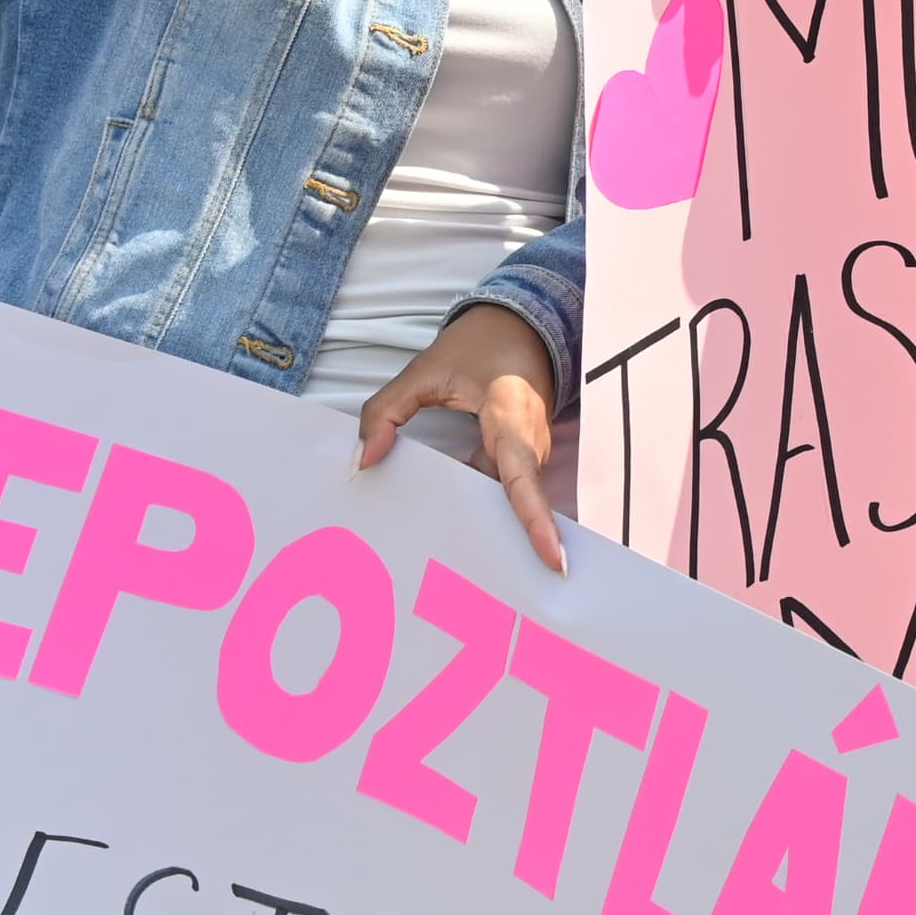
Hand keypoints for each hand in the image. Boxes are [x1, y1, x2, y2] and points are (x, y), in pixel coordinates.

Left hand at [359, 303, 564, 571]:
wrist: (523, 324)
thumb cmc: (478, 347)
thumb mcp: (424, 371)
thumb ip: (385, 412)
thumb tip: (362, 462)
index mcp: (511, 418)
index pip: (523, 478)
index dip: (536, 520)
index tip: (553, 559)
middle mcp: (530, 442)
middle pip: (513, 502)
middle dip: (498, 541)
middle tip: (469, 590)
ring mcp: (530, 452)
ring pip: (507, 499)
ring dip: (485, 525)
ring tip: (454, 569)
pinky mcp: (522, 456)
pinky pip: (502, 489)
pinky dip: (479, 505)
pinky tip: (449, 524)